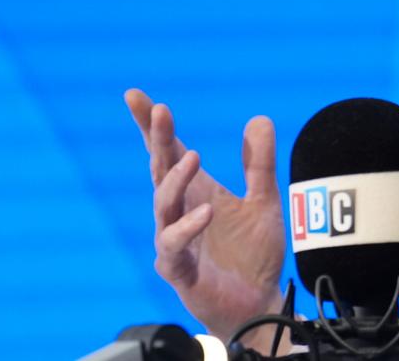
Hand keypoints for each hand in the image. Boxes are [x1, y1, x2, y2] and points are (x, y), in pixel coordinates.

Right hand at [127, 88, 285, 349]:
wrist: (259, 301)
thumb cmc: (254, 254)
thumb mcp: (264, 200)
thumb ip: (260, 163)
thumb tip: (259, 118)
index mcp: (195, 191)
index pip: (167, 153)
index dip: (151, 126)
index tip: (134, 96)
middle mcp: (178, 211)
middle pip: (160, 169)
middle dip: (159, 140)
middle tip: (162, 112)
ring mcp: (174, 240)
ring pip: (163, 204)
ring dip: (175, 179)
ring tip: (193, 156)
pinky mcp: (177, 269)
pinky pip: (173, 245)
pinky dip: (188, 226)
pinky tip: (205, 211)